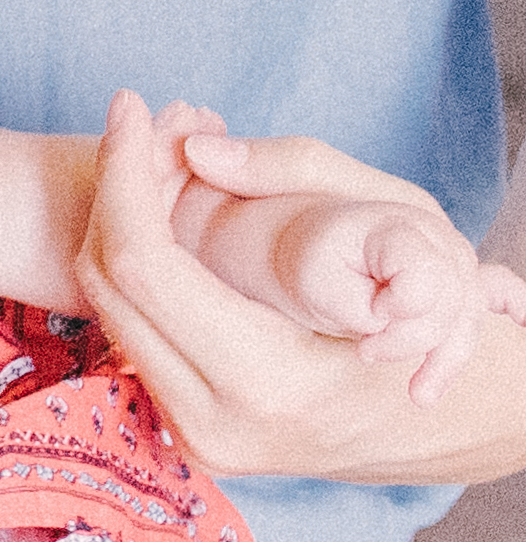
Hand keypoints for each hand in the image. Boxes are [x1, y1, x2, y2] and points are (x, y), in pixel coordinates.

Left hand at [85, 94, 525, 480]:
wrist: (433, 428)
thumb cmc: (423, 323)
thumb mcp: (394, 233)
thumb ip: (290, 172)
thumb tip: (191, 146)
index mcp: (266, 384)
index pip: (145, 265)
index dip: (126, 172)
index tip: (131, 105)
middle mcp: (215, 424)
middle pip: (108, 280)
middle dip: (117, 184)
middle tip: (140, 120)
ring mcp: (194, 437)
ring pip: (107, 303)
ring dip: (120, 217)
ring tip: (154, 153)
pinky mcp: (184, 429)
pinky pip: (130, 326)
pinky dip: (138, 259)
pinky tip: (158, 206)